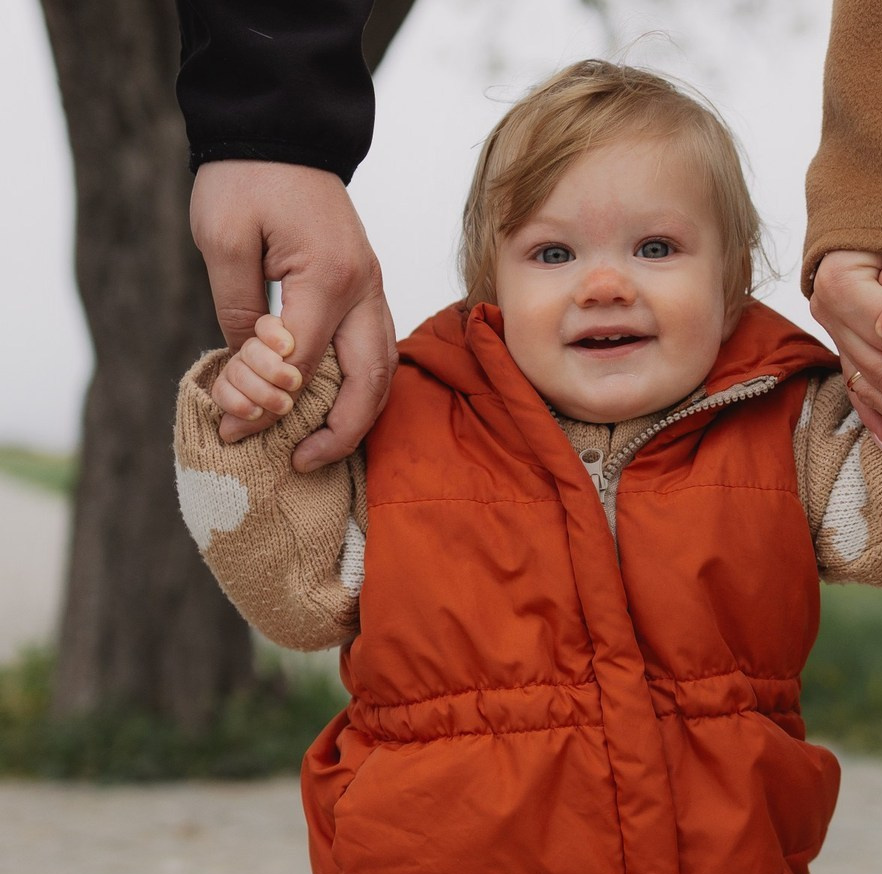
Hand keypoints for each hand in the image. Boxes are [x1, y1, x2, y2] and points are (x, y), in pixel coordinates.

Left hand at [190, 161, 396, 470]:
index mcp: (328, 276)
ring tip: (318, 449)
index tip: (232, 428)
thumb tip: (251, 371)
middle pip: (367, 383)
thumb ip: (238, 311)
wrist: (283, 129)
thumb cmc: (247, 176)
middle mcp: (364, 290)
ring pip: (383, 374)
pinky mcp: (367, 290)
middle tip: (299, 462)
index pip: (300, 362)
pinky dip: (360, 392)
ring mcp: (373, 290)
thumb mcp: (223, 239)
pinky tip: (331, 411)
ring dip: (356, 419)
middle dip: (338, 432)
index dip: (266, 401)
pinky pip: (376, 354)